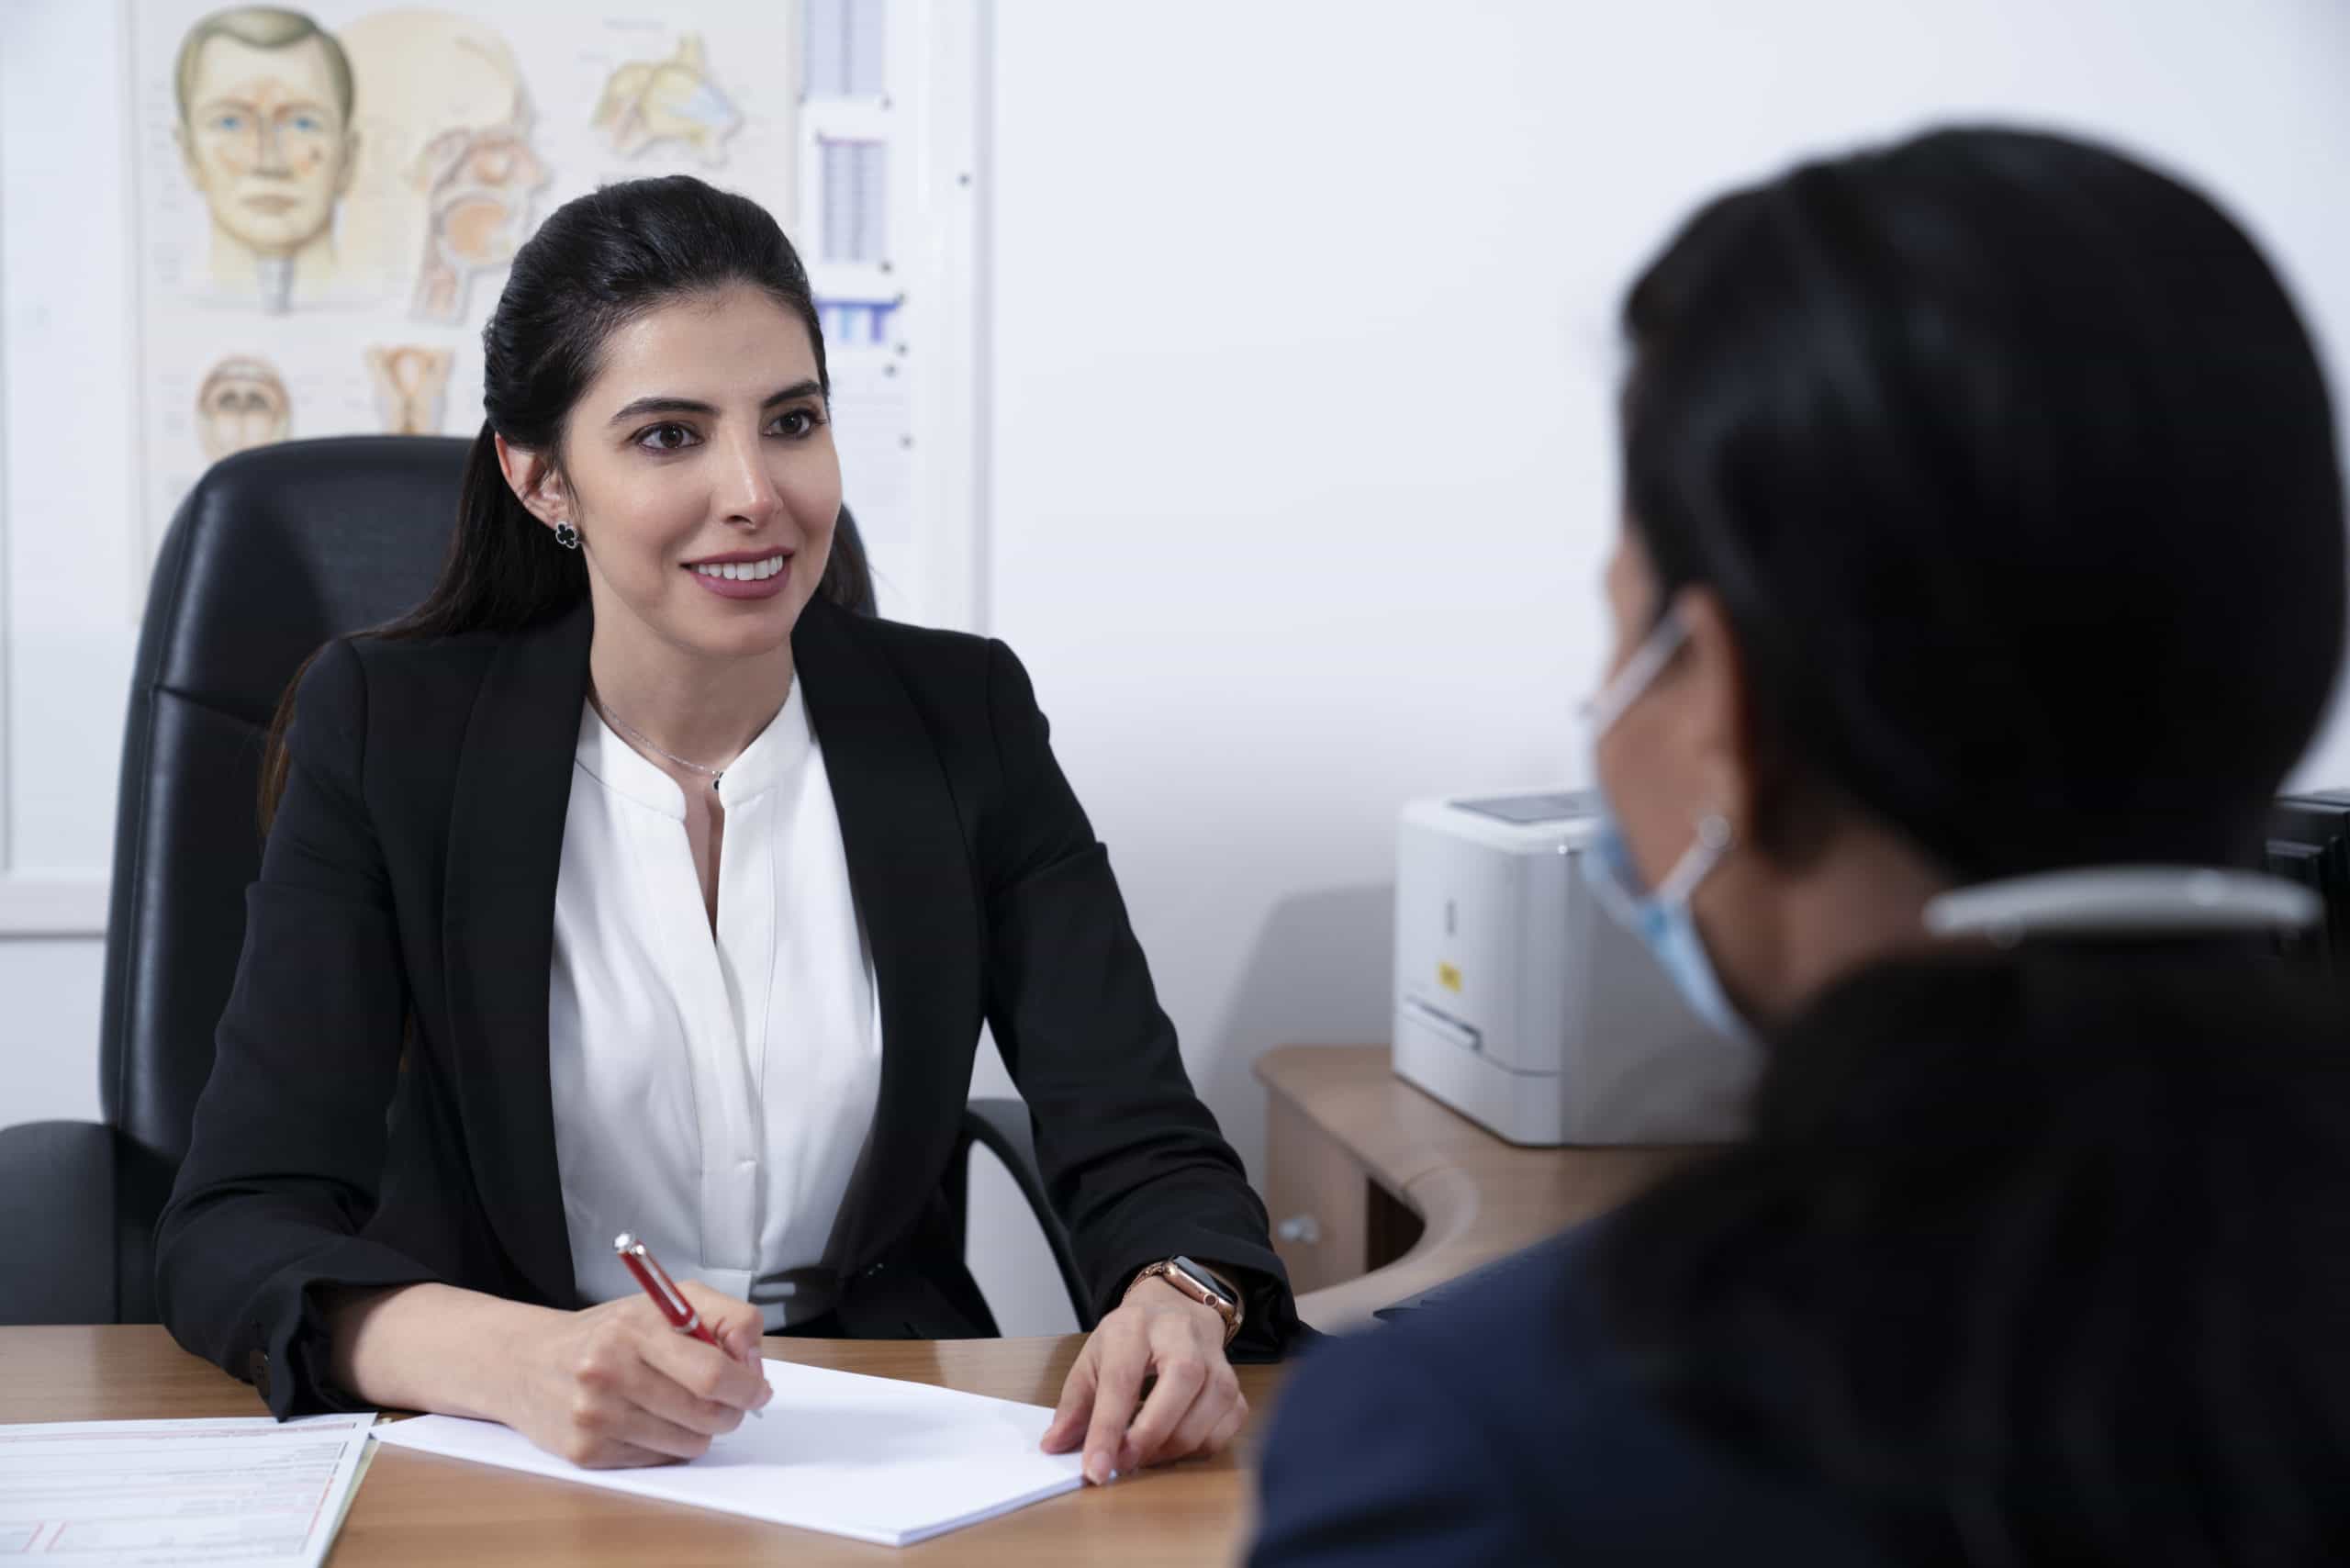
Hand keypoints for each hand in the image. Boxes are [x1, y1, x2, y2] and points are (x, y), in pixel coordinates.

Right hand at [498, 1281, 772, 1467]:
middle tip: (729, 1400)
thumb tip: (754, 1363)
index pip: (711, 1373)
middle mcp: (608, 1374)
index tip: (758, 1387)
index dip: (747, 1385)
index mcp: (632, 1330)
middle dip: (731, 1410)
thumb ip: (723, 1318)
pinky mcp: (584, 1453)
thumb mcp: (666, 1301)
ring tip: (680, 1404)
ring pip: (688, 1443)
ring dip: (700, 1429)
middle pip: (705, 1415)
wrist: (526, 1361)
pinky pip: (659, 1460)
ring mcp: (593, 1418)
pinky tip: (648, 1419)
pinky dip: (668, 1444)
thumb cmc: (608, 1331)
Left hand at [1041, 1276, 1246, 1483]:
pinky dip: (1196, 1448)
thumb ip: (1073, 1404)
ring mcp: (1217, 1361)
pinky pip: (1223, 1431)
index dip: (1107, 1429)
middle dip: (1148, 1437)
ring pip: (1205, 1414)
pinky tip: (1172, 1442)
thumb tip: (1055, 1445)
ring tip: (1142, 1452)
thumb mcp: (1092, 1358)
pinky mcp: (1236, 1387)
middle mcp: (1183, 1337)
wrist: (1176, 1310)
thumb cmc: (1131, 1338)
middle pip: (1177, 1387)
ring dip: (1169, 1450)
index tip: (1095, 1469)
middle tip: (1122, 1464)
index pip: (1122, 1380)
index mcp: (1135, 1326)